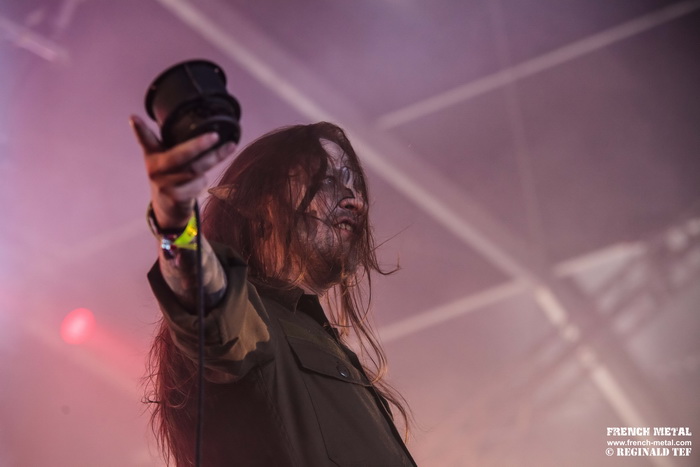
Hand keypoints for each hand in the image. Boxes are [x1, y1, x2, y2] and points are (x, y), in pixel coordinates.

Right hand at [130, 115, 236, 229]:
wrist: (167, 208)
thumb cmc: (170, 176)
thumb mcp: (166, 159)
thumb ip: (171, 142)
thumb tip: (191, 121)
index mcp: (152, 156)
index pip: (145, 141)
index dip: (139, 130)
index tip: (134, 118)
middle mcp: (155, 170)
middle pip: (179, 156)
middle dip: (198, 145)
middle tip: (215, 136)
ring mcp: (164, 185)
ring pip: (194, 170)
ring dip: (213, 159)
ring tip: (227, 148)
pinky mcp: (175, 198)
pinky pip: (197, 184)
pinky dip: (204, 180)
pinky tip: (202, 179)